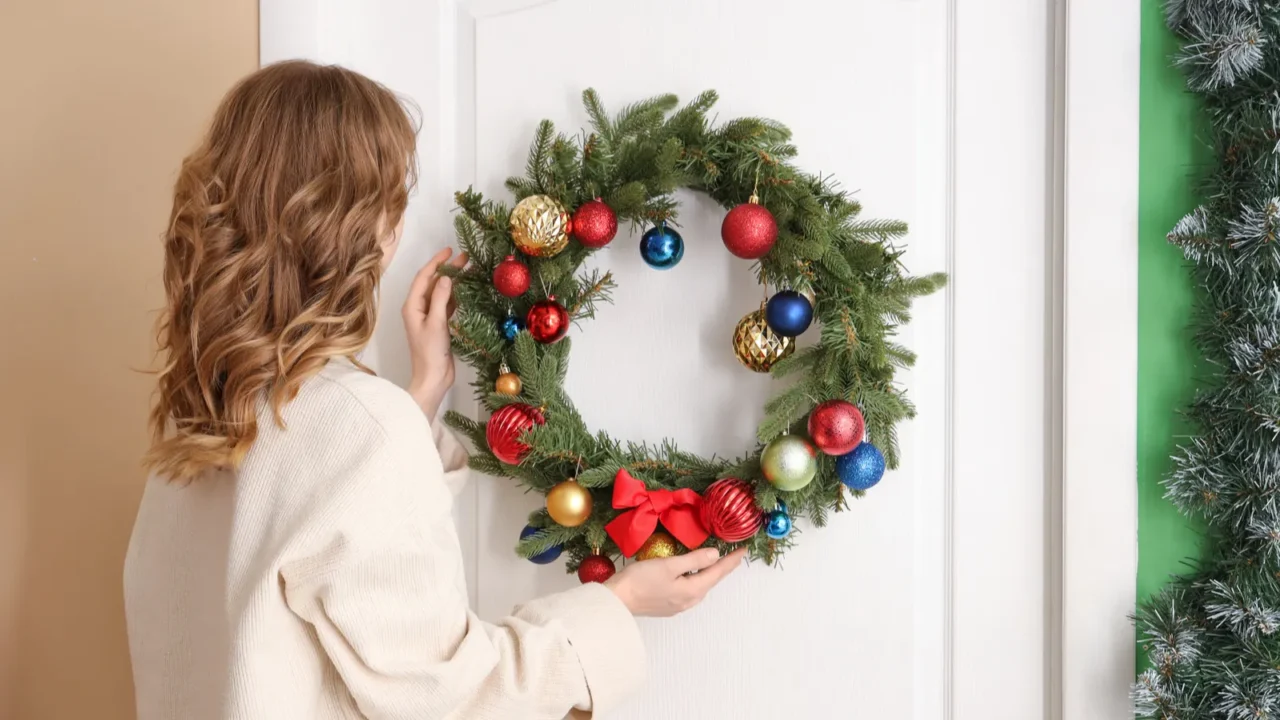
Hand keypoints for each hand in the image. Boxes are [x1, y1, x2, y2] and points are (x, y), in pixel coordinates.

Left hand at [403, 247, 467, 419]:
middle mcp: (418, 309)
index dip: (436, 262)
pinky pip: (447, 305)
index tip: (449, 251)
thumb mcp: (436, 324)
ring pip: (441, 293)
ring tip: (468, 270)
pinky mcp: (439, 325)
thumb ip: (440, 299)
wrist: (432, 378)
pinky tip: (466, 290)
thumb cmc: (430, 354)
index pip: (424, 277)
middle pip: (433, 283)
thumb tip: (446, 278)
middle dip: (447, 269)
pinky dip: (456, 296)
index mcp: (412, 306)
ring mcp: (429, 317)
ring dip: (453, 282)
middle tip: (464, 258)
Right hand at [604, 547, 746, 616]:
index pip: (718, 572)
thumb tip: (716, 555)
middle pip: (711, 581)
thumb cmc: (641, 580)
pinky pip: (688, 590)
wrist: (617, 602)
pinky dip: (695, 579)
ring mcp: (678, 606)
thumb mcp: (669, 565)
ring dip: (709, 573)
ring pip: (700, 586)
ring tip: (715, 561)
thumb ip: (694, 560)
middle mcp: (689, 601)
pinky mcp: (667, 606)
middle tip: (733, 554)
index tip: (744, 550)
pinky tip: (692, 573)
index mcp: (693, 590)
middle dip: (723, 567)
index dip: (732, 561)